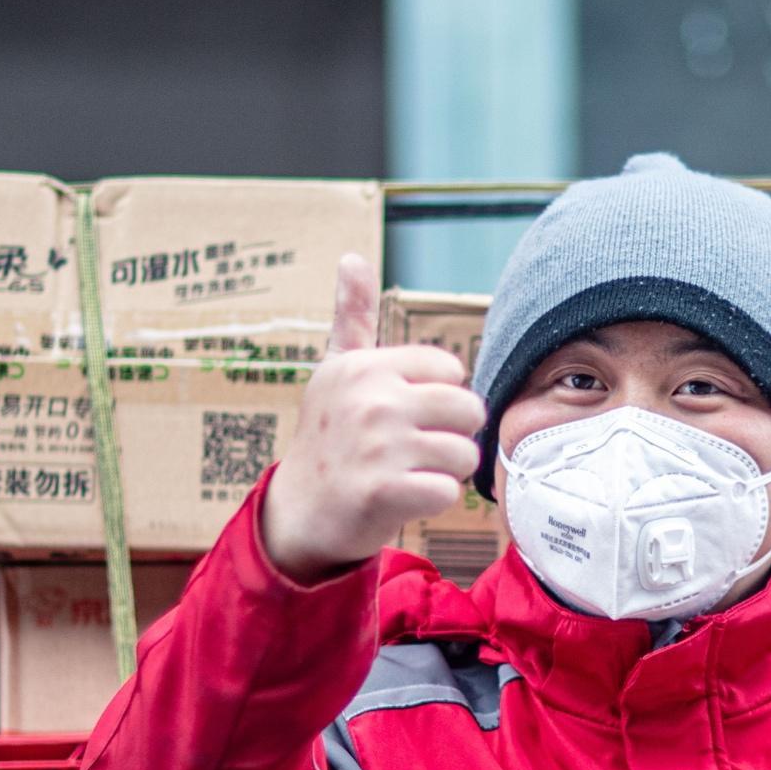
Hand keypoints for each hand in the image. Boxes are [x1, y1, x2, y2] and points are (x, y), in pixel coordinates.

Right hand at [260, 251, 488, 580]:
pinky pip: (449, 491)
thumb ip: (353, 317)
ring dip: (447, 470)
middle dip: (454, 435)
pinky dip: (435, 500)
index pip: (450, 370)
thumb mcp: (337, 371)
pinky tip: (405, 497)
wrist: (301, 512)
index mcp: (364, 366)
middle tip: (418, 448)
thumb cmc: (330, 437)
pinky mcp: (383, 492)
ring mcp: (377, 447)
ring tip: (411, 472)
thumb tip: (352, 257)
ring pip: (465, 454)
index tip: (407, 413)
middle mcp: (370, 400)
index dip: (440, 397)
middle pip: (469, 409)